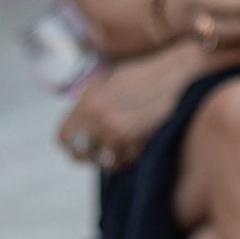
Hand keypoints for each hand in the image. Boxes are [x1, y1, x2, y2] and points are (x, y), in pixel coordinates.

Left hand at [56, 49, 191, 171]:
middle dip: (90, 157)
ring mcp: (117, 131)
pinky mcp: (137, 142)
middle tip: (102, 153)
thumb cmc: (145, 76)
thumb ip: (92, 103)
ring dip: (115, 158)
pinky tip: (140, 143)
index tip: (83, 147)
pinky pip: (128, 161)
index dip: (72, 146)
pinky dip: (133, 157)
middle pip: (80, 154)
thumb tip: (84, 125)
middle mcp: (98, 117)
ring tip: (124, 147)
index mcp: (88, 101)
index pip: (64, 137)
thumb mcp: (108, 82)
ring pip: (106, 163)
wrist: (175, 75)